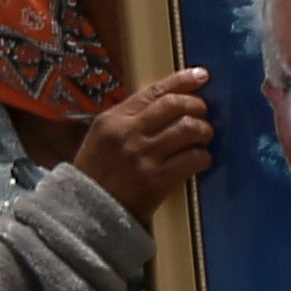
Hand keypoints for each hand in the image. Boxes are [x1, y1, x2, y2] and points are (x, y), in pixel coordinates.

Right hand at [68, 68, 215, 213]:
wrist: (86, 215)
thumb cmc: (96, 175)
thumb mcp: (102, 139)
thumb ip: (129, 120)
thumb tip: (167, 102)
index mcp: (112, 119)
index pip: (154, 91)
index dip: (182, 80)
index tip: (201, 75)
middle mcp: (128, 133)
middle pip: (175, 106)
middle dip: (197, 106)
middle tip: (203, 114)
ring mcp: (143, 156)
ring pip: (188, 129)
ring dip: (203, 131)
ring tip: (203, 137)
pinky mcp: (157, 180)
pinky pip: (192, 159)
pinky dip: (202, 157)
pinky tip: (200, 160)